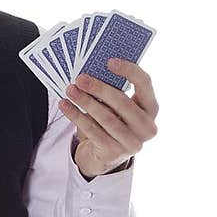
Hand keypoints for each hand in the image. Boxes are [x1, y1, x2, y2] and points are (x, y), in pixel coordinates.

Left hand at [59, 57, 158, 177]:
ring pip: (106, 117)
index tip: (109, 61)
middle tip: (81, 78)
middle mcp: (147, 127)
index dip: (129, 71)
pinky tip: (65, 105)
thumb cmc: (113, 121)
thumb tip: (93, 70)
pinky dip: (76, 116)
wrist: (105, 154)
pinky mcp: (114, 152)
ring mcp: (132, 142)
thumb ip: (114, 89)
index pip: (145, 84)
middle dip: (99, 88)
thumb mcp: (118, 106)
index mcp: (151, 108)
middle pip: (123, 102)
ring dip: (85, 101)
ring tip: (70, 90)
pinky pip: (92, 130)